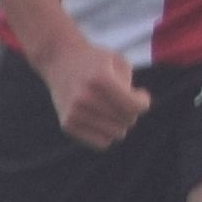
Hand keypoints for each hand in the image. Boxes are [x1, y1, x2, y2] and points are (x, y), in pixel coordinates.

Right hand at [38, 21, 146, 150]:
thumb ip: (131, 88)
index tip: (139, 93)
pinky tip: (103, 118)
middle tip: (122, 98)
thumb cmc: (96, 60)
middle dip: (131, 110)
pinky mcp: (67, 124)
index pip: (134, 106)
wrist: (58, 59)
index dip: (143, 102)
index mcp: (100, 79)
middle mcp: (84, 97)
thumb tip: (132, 114)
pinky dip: (108, 133)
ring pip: (117, 134)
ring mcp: (74, 112)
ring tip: (112, 107)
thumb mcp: (119, 62)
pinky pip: (102, 143)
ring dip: (120, 122)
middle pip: (128, 120)